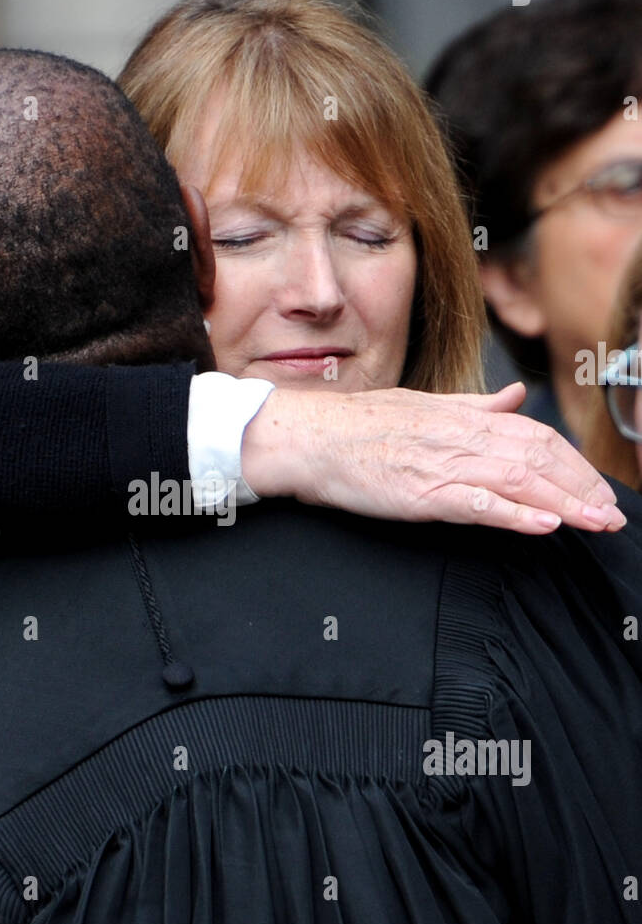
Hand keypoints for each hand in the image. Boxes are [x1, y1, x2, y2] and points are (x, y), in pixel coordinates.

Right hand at [241, 382, 625, 533]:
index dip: (575, 464)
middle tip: (613, 516)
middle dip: (583, 488)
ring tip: (597, 524)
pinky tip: (545, 526)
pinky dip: (516, 515)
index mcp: (465, 417)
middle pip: (540, 459)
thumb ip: (476, 406)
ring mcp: (444, 464)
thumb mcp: (425, 405)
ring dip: (566, 504)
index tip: (599, 489)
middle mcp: (462, 437)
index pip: (537, 438)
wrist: (311, 437)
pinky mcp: (422, 493)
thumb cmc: (360, 426)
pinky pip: (479, 504)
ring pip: (521, 481)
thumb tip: (516, 398)